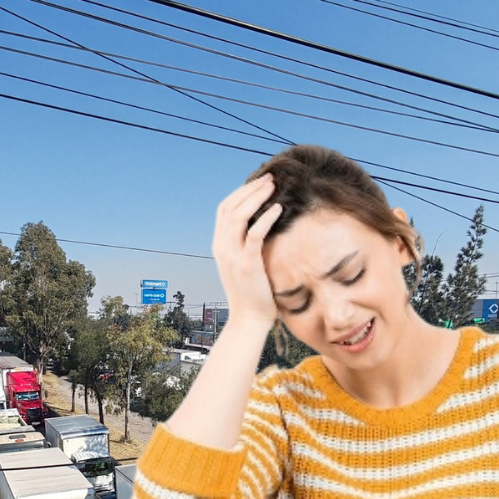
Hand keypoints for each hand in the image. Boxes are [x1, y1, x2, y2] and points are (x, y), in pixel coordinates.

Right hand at [211, 173, 282, 329]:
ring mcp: (232, 255)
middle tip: (270, 178)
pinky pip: (255, 234)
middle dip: (249, 189)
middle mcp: (222, 247)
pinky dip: (265, 218)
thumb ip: (246, 245)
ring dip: (256, 197)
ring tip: (274, 186)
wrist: (249, 320)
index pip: (224, 209)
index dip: (241, 192)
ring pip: (238, 215)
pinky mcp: (247, 264)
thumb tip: (262, 226)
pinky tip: (278, 208)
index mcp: (220, 245)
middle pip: (230, 206)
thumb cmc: (253, 293)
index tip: (259, 183)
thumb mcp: (244, 264)